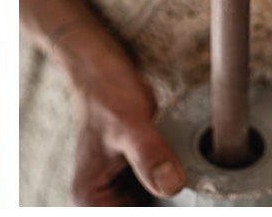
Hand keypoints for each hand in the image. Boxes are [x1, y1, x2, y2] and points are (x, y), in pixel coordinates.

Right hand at [69, 50, 184, 205]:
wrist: (105, 70)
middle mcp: (102, 205)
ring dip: (175, 201)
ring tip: (179, 169)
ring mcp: (121, 198)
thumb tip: (171, 185)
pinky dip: (178, 194)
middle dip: (169, 205)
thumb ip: (148, 153)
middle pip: (145, 216)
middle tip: (179, 173)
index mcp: (90, 202)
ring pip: (158, 208)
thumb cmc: (107, 91)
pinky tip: (181, 169)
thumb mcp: (127, 119)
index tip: (175, 191)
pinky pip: (163, 200)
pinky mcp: (138, 187)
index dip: (159, 209)